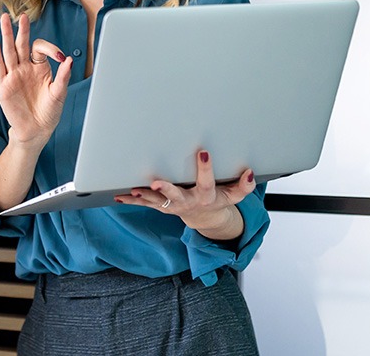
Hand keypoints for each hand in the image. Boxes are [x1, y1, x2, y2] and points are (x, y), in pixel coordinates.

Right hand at [0, 13, 72, 147]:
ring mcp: (13, 75)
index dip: (49, 48)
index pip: (39, 48)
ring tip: (4, 19)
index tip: (59, 57)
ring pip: (8, 51)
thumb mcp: (59, 93)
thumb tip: (69, 59)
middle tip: (21, 15)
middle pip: (21, 44)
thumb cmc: (49, 112)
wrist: (36, 130)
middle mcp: (25, 68)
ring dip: (6, 35)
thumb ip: (63, 76)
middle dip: (21, 30)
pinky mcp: (3, 85)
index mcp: (40, 68)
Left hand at [115, 150, 255, 240]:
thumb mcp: (234, 196)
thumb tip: (249, 172)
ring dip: (143, 197)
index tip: (203, 152)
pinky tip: (120, 195)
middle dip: (165, 190)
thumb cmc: (218, 200)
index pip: (207, 182)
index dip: (205, 168)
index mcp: (206, 196)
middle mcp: (187, 202)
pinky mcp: (161, 206)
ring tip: (132, 190)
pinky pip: (145, 204)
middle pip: (176, 196)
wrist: (205, 218)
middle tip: (154, 183)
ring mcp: (172, 206)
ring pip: (156, 202)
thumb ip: (243, 186)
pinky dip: (132, 200)